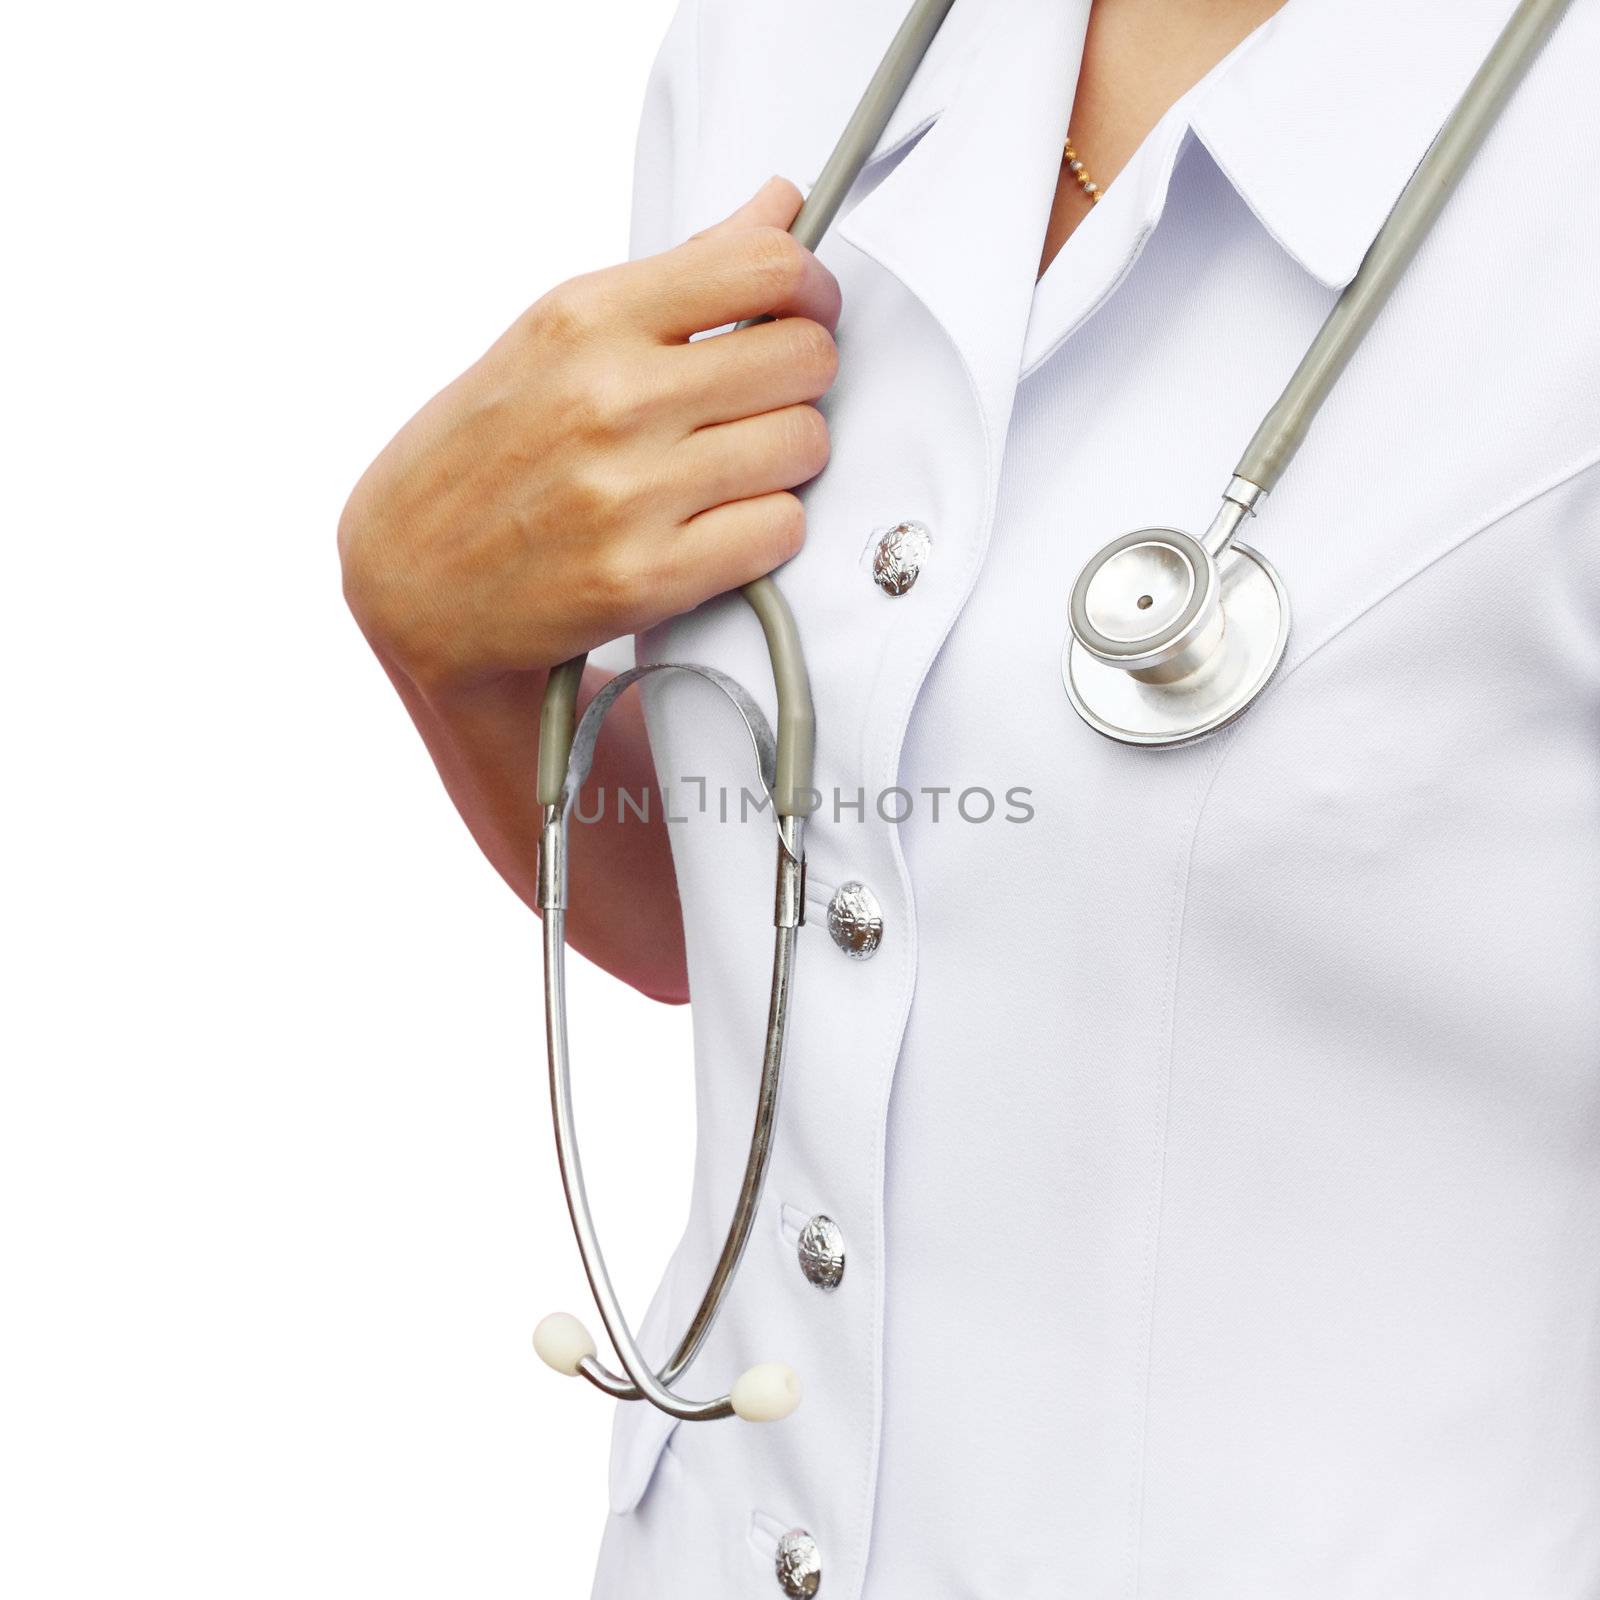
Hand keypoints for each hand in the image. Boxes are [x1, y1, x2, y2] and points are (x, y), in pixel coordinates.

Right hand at [339, 177, 840, 694]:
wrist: (405, 583)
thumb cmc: (480, 454)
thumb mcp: (556, 338)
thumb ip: (679, 277)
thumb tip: (781, 206)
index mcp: (586, 319)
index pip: (765, 267)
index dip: (810, 290)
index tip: (801, 311)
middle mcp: (611, 397)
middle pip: (805, 357)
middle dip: (800, 380)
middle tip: (759, 402)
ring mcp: (629, 492)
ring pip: (805, 445)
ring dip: (785, 459)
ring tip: (729, 469)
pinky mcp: (647, 578)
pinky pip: (780, 530)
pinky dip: (764, 530)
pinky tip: (717, 526)